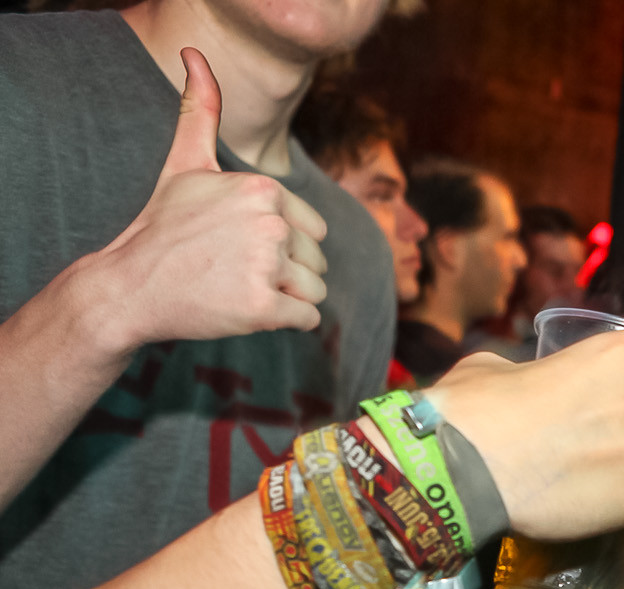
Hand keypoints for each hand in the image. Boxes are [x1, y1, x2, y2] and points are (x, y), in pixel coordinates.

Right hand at [92, 49, 327, 350]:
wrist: (129, 285)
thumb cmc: (163, 226)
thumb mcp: (185, 164)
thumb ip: (201, 113)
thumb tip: (194, 56)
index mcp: (262, 189)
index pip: (315, 230)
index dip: (284, 244)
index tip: (238, 243)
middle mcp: (270, 223)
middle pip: (317, 261)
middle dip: (286, 272)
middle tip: (234, 268)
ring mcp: (267, 265)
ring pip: (315, 291)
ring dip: (286, 298)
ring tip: (239, 286)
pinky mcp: (264, 307)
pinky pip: (308, 320)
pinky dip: (284, 321)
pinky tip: (244, 308)